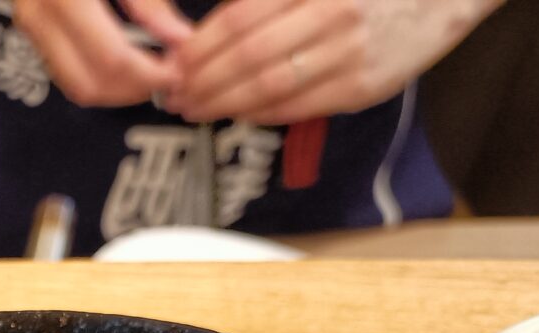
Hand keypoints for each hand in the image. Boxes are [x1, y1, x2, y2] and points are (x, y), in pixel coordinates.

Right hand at [14, 0, 192, 106]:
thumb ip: (150, 1)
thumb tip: (179, 40)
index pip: (112, 58)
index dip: (149, 73)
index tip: (179, 70)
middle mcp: (40, 12)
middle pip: (90, 84)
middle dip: (133, 90)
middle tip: (168, 78)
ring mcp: (30, 23)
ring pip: (76, 85)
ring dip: (117, 90)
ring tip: (152, 72)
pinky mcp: (32, 27)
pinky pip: (67, 70)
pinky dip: (101, 76)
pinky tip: (129, 62)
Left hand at [167, 0, 502, 124]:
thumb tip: (213, 31)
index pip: (239, 18)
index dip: (200, 46)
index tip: (176, 62)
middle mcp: (331, 14)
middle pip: (246, 56)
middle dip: (201, 80)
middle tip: (174, 93)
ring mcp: (349, 53)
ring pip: (267, 86)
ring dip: (221, 102)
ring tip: (194, 107)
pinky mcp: (364, 87)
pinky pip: (297, 107)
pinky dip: (259, 113)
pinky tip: (236, 113)